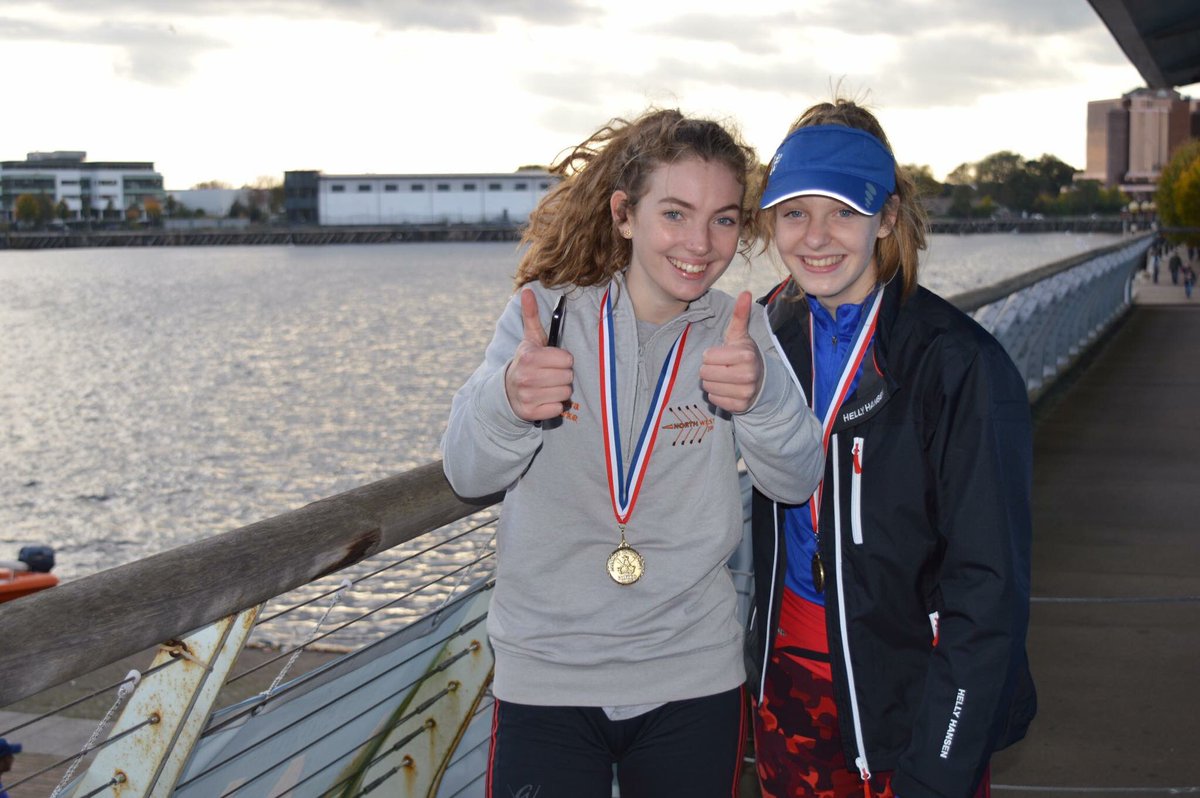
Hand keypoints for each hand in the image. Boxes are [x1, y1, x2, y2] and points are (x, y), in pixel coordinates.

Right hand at [505, 289, 573, 421]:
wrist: (506, 391)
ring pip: (565, 393)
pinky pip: (558, 409)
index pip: (567, 360)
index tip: (553, 361)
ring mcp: (528, 396)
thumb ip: (531, 315)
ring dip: (560, 390)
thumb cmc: (526, 362)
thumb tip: (527, 290)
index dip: (563, 360)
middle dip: (562, 376)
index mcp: (529, 357)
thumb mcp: (529, 340)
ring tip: (548, 386)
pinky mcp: (530, 413)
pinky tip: (544, 399)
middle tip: (550, 374)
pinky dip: (554, 405)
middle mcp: (527, 377)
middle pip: (568, 377)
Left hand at [700, 291, 763, 413]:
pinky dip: (716, 394)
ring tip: (724, 378)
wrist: (761, 382)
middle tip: (721, 367)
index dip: (711, 356)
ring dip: (712, 382)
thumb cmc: (744, 355)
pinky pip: (714, 399)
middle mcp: (748, 374)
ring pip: (708, 387)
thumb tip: (745, 292)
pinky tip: (727, 389)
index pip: (708, 357)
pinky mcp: (740, 407)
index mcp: (746, 354)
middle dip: (709, 369)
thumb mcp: (740, 335)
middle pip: (705, 373)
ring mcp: (745, 392)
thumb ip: (740, 315)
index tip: (722, 355)